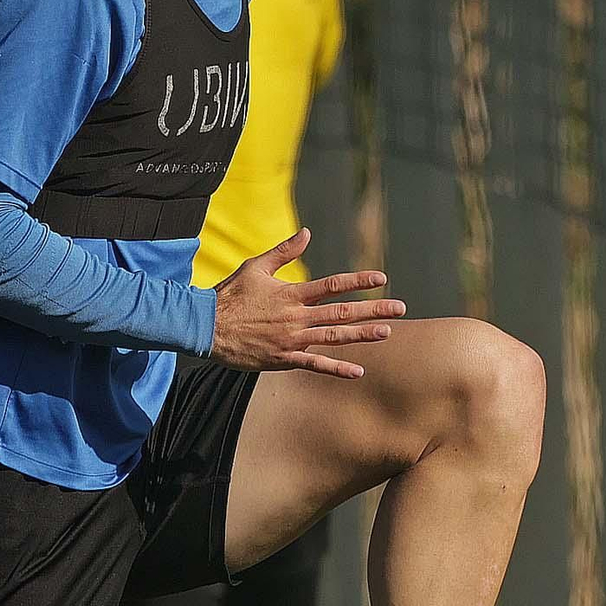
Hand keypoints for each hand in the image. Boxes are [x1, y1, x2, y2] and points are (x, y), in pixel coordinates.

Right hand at [210, 230, 403, 378]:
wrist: (206, 326)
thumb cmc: (229, 296)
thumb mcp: (256, 267)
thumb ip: (284, 251)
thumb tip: (307, 233)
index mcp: (292, 293)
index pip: (333, 285)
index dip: (358, 281)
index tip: (381, 278)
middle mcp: (296, 316)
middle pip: (342, 311)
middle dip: (374, 309)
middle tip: (400, 308)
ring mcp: (292, 339)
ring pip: (334, 336)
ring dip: (363, 335)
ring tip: (387, 332)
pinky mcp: (283, 359)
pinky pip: (315, 365)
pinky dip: (337, 368)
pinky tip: (358, 371)